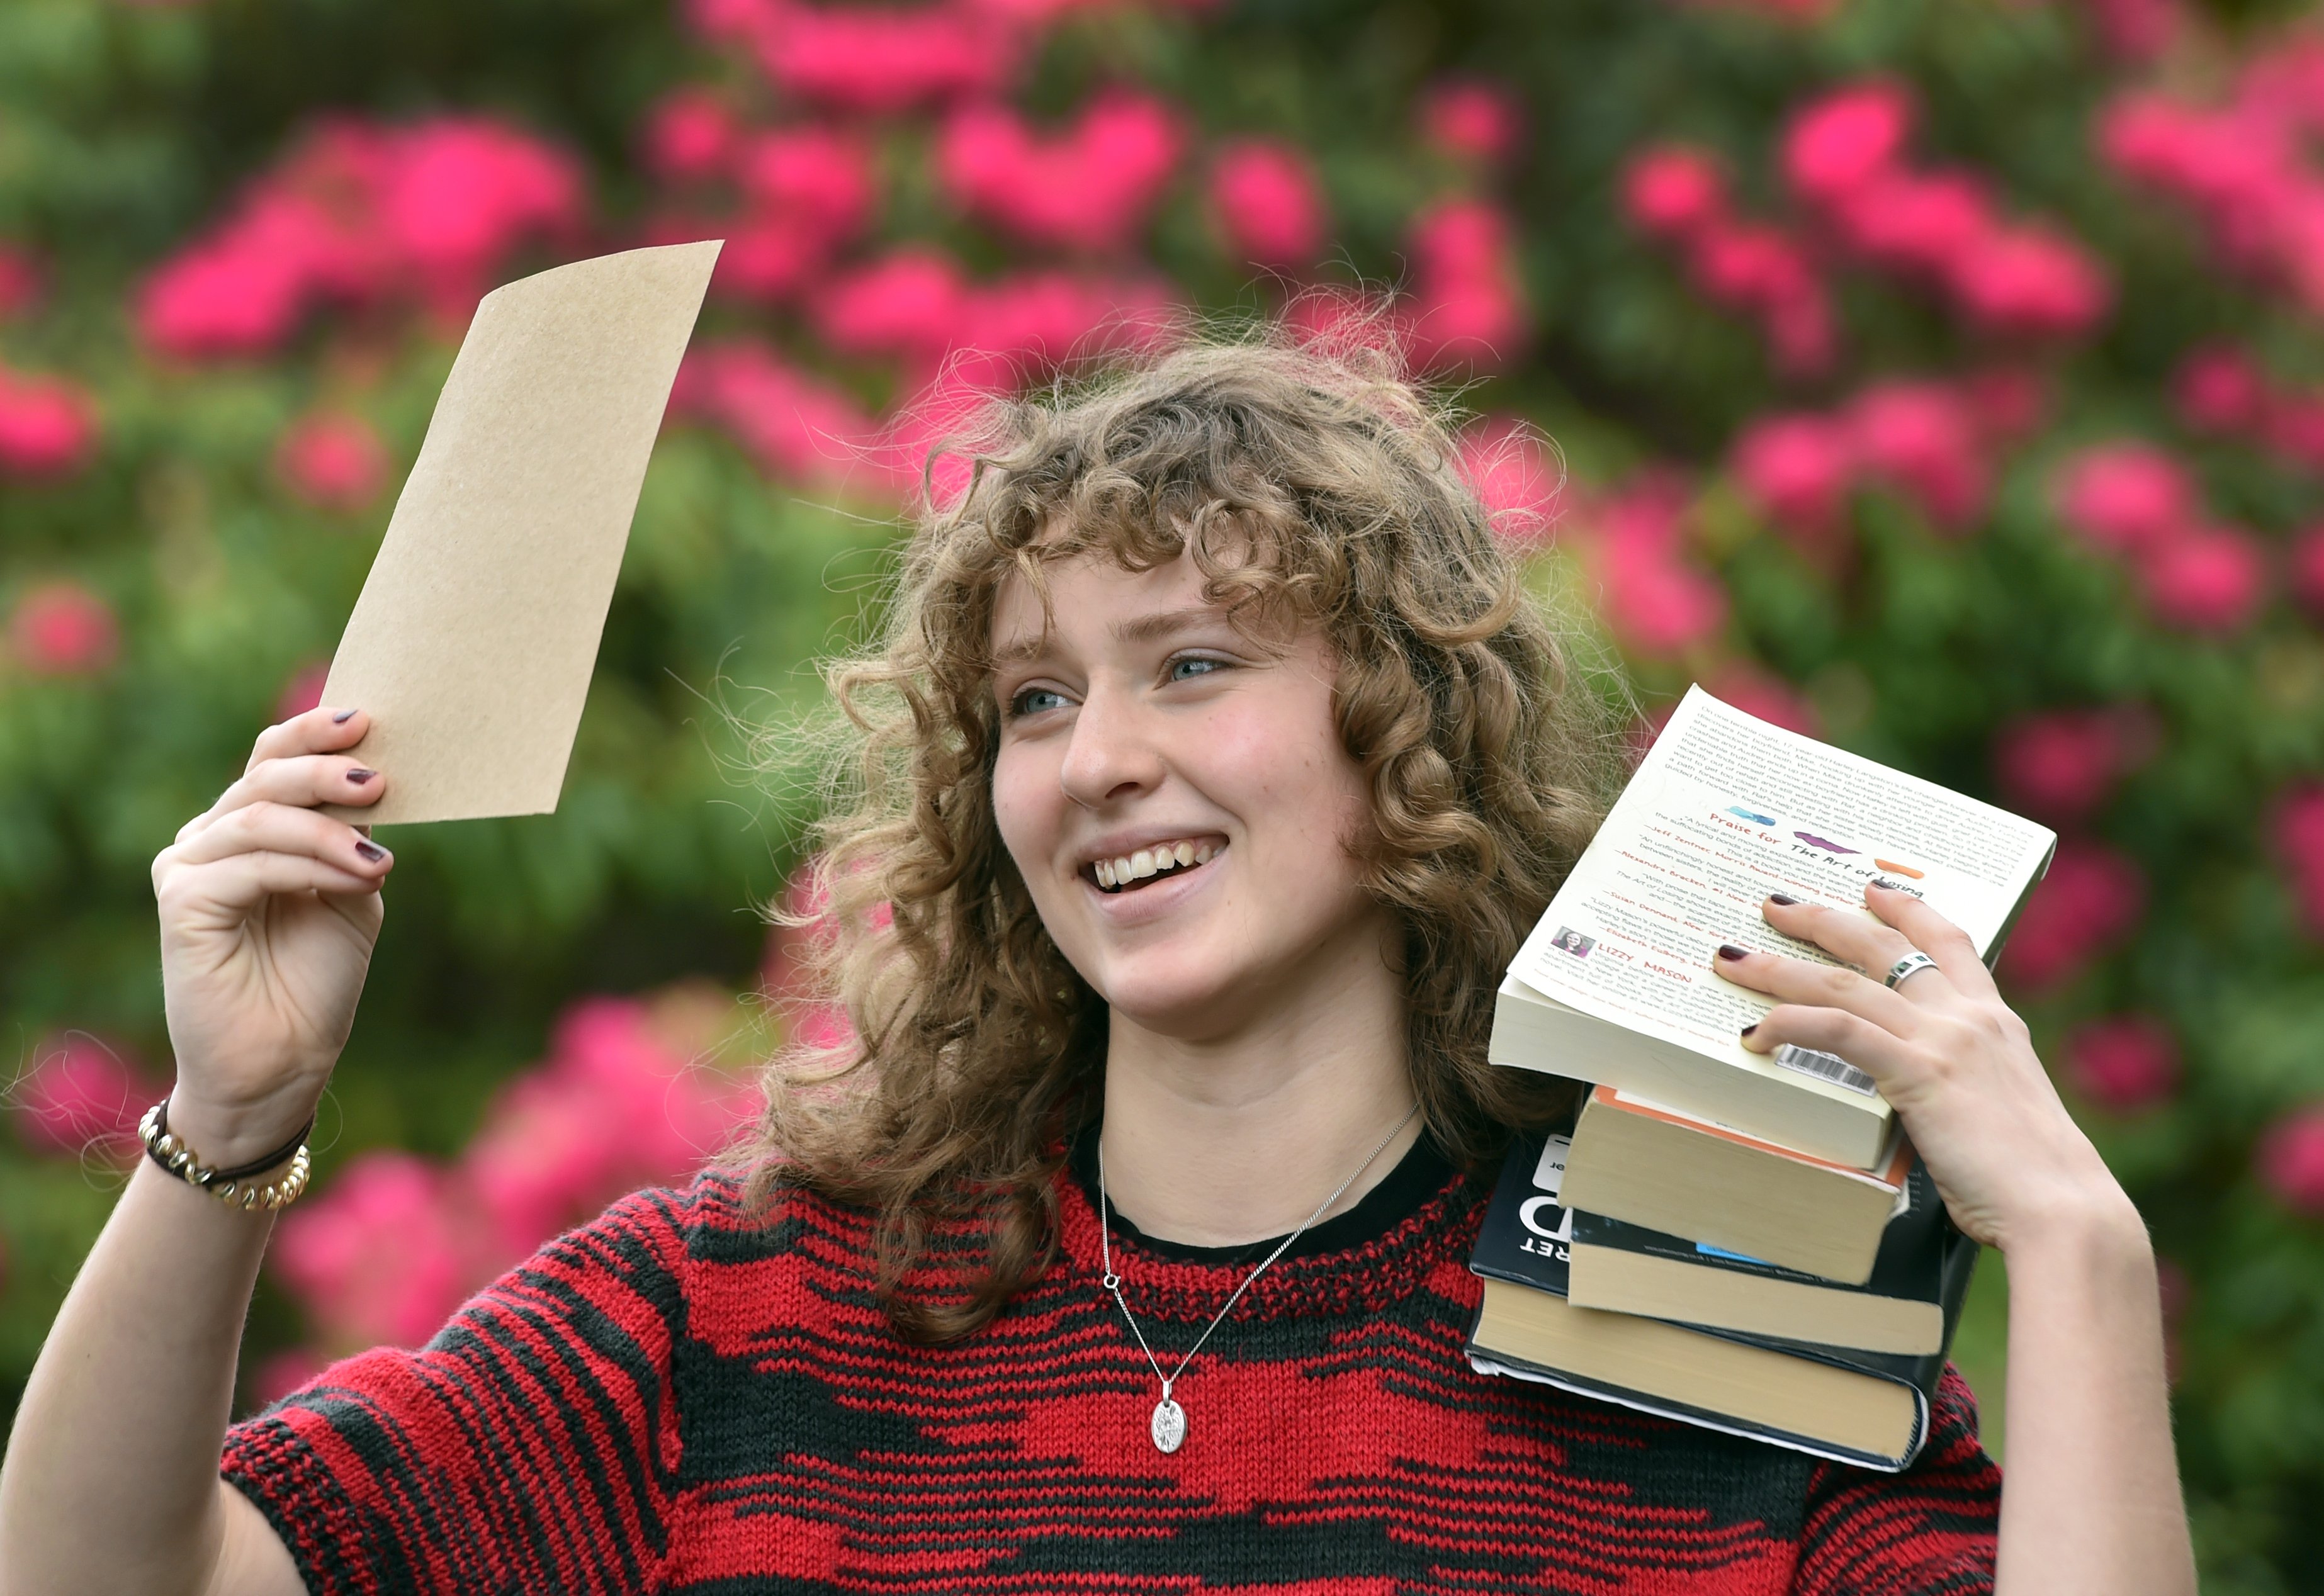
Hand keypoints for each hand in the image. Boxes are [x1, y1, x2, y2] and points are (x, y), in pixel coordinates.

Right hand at [150, 706, 391, 1166]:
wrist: (283, 1061)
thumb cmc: (318, 979)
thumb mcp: (352, 891)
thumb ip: (355, 835)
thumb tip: (379, 777)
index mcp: (252, 827)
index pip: (273, 757)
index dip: (314, 732)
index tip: (369, 718)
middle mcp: (213, 838)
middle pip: (264, 775)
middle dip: (326, 770)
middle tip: (379, 780)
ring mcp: (189, 866)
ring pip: (259, 816)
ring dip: (329, 830)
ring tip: (380, 857)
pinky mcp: (180, 901)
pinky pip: (250, 864)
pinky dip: (309, 864)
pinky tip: (358, 875)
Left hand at [1714, 882, 2137, 1254]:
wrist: (2063, 1209)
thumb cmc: (2031, 1180)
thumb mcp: (1998, 1108)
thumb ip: (1958, 1083)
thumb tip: (1919, 1094)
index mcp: (1994, 1023)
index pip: (1950, 942)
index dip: (1907, 909)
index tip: (1872, 890)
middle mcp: (1968, 1018)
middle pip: (1883, 946)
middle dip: (1823, 920)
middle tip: (1778, 907)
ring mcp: (1943, 1040)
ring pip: (1844, 983)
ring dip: (1780, 968)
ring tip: (1735, 959)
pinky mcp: (1918, 1073)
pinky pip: (1838, 1031)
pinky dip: (1788, 1025)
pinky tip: (1754, 1033)